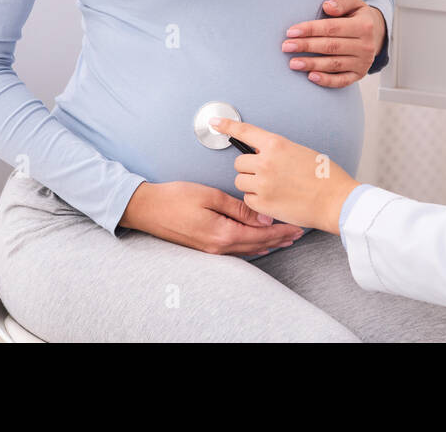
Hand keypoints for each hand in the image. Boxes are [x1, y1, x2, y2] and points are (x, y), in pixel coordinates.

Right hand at [119, 181, 304, 257]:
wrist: (147, 209)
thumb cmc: (175, 198)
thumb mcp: (210, 196)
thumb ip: (238, 208)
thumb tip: (263, 216)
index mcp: (222, 234)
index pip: (260, 235)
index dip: (281, 231)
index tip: (297, 226)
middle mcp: (219, 246)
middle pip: (257, 245)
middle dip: (279, 239)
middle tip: (298, 233)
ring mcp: (211, 249)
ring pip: (248, 249)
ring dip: (268, 243)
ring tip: (285, 238)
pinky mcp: (206, 246)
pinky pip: (236, 248)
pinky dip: (252, 244)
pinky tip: (259, 242)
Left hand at [206, 116, 359, 233]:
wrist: (335, 200)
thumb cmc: (324, 176)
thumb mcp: (300, 152)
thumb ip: (277, 152)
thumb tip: (262, 155)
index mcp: (276, 145)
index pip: (245, 132)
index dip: (227, 126)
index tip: (215, 123)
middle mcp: (266, 162)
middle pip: (239, 163)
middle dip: (249, 168)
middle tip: (267, 174)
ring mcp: (262, 184)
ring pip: (240, 182)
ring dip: (251, 185)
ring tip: (272, 188)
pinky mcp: (262, 203)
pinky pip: (247, 200)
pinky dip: (257, 201)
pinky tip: (274, 200)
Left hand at [283, 0, 386, 87]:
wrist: (376, 34)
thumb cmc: (356, 16)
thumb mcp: (353, 3)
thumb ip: (341, 2)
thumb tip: (327, 6)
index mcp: (364, 26)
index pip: (332, 28)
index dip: (310, 29)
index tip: (291, 32)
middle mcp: (366, 45)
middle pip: (331, 46)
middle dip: (306, 46)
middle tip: (286, 47)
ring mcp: (363, 62)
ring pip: (334, 64)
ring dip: (312, 64)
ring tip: (293, 63)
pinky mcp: (359, 75)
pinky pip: (341, 80)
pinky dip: (326, 80)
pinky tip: (311, 77)